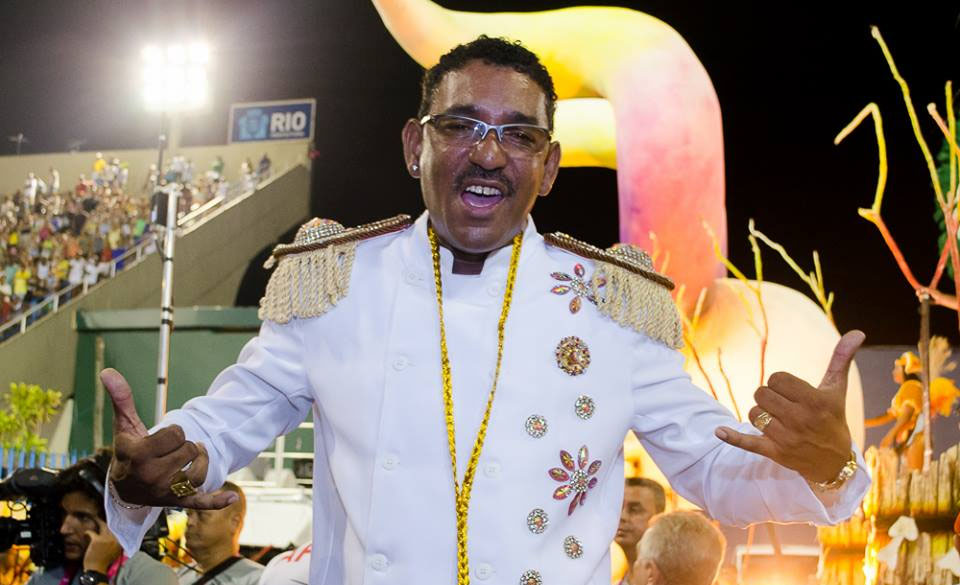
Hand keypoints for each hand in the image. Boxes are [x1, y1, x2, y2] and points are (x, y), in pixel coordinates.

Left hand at [83, 518, 120, 572]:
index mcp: (119, 542)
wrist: (96, 569)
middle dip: (107, 522)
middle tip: (103, 517)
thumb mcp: (115, 553)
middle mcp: (114, 539)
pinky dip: (88, 532)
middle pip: (111, 526)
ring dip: (99, 522)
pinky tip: (86, 533)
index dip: (114, 525)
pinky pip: (91, 532)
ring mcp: (105, 539)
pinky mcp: (97, 540)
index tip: (111, 522)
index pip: (117, 530)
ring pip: (103, 526)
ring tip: (96, 518)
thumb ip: (116, 544)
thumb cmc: (104, 562)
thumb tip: (115, 537)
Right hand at [101, 368, 236, 508]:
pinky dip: (216, 501)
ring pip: (200, 470)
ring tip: (188, 459)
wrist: (124, 489)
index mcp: (139, 456)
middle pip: (190, 450)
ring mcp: (166, 492)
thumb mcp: (124, 425)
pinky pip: (200, 502)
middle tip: (170, 452)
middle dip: (184, 447)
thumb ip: (121, 398)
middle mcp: (152, 476)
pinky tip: (231, 497)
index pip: (177, 434)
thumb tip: (107, 371)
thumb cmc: (128, 451)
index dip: (174, 433)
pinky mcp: (178, 502)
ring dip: (199, 461)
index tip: (161, 440)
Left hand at [714, 330, 864, 483]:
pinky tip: (718, 431)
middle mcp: (801, 419)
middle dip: (768, 397)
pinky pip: (749, 443)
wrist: (835, 462)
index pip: (776, 379)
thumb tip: (857, 332)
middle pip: (761, 394)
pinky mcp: (775, 453)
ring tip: (776, 420)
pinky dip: (733, 437)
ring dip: (760, 414)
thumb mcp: (836, 390)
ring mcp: (787, 437)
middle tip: (782, 406)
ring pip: (754, 413)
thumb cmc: (833, 419)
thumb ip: (841, 359)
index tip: (790, 392)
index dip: (779, 383)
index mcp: (815, 400)